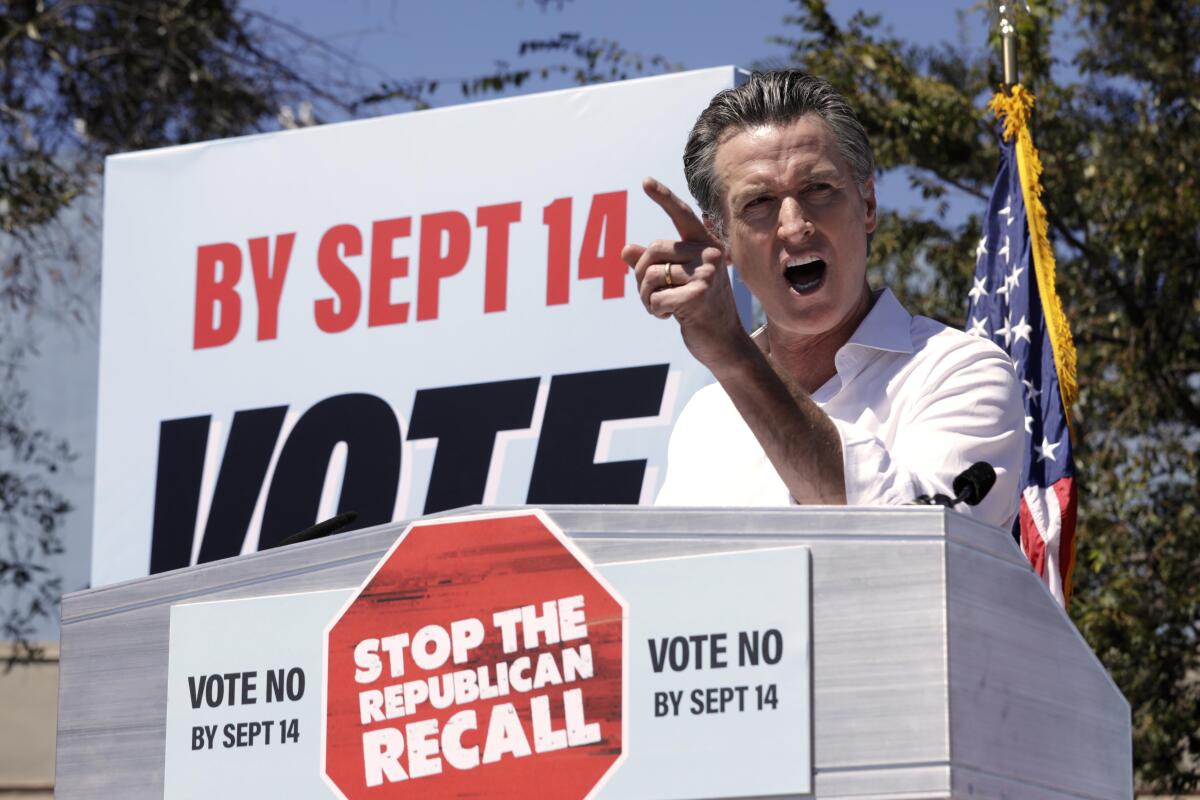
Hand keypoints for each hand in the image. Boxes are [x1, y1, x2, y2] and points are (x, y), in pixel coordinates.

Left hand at [622, 177, 748, 367]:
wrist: (723, 342)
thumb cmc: (700, 310)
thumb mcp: (677, 283)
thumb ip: (653, 265)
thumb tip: (626, 249)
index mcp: (706, 245)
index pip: (682, 215)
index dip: (663, 198)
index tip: (644, 181)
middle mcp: (710, 254)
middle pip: (653, 250)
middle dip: (641, 275)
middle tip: (650, 295)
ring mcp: (707, 273)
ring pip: (651, 275)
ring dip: (646, 296)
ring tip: (661, 308)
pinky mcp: (699, 295)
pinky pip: (655, 297)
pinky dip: (654, 310)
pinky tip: (669, 317)